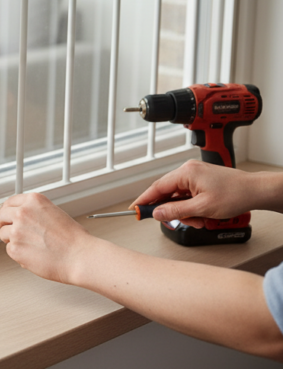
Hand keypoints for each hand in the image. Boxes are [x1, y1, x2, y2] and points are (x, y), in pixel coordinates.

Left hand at [0, 193, 93, 284]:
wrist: (79, 256)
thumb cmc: (73, 239)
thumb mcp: (54, 213)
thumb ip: (35, 212)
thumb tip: (22, 216)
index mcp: (34, 201)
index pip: (9, 202)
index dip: (9, 211)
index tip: (8, 216)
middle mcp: (23, 212)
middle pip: (1, 216)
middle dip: (6, 224)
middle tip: (15, 232)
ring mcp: (17, 230)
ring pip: (3, 234)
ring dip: (13, 240)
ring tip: (31, 246)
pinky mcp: (14, 248)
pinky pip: (9, 249)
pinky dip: (18, 253)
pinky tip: (32, 254)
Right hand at [132, 160, 255, 227]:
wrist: (257, 191)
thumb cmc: (235, 194)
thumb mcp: (202, 208)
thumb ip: (176, 211)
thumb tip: (157, 213)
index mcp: (186, 172)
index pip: (157, 187)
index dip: (144, 200)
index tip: (135, 209)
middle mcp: (188, 170)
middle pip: (168, 193)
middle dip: (174, 210)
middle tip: (181, 221)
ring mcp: (196, 175)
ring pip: (179, 196)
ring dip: (186, 211)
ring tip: (200, 220)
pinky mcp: (202, 180)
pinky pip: (189, 195)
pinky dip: (192, 207)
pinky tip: (202, 215)